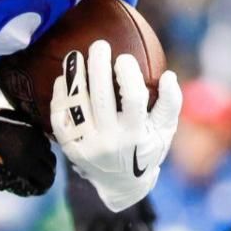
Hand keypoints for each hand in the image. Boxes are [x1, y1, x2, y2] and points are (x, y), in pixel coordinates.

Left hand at [49, 40, 180, 211]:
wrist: (120, 185)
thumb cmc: (146, 149)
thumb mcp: (165, 131)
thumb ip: (170, 103)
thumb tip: (168, 75)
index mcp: (135, 135)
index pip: (133, 99)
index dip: (128, 75)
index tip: (124, 57)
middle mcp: (109, 142)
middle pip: (100, 97)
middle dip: (97, 66)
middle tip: (99, 45)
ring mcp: (87, 146)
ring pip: (76, 105)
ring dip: (74, 77)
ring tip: (75, 56)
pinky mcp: (70, 149)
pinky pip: (60, 119)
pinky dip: (60, 97)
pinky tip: (63, 80)